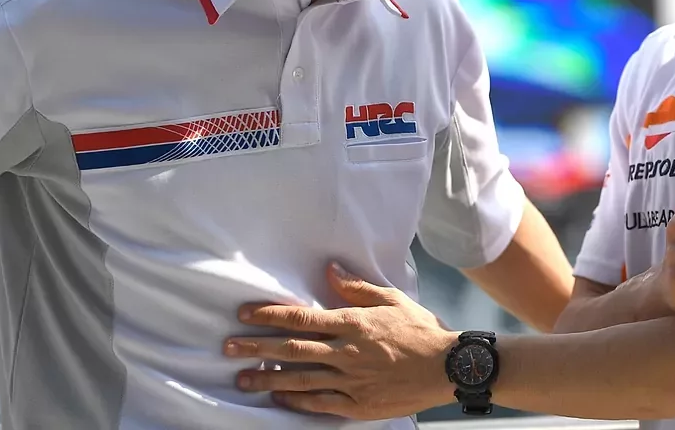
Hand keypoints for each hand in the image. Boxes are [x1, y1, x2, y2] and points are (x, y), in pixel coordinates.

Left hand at [224, 262, 456, 419]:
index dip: (269, 315)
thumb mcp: (391, 299)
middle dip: (256, 346)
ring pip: (299, 379)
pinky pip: (319, 403)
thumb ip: (356, 286)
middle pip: (291, 350)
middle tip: (227, 347)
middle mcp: (346, 352)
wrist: (447, 366)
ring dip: (267, 378)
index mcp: (352, 323)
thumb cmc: (420, 329)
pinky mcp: (357, 404)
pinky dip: (295, 401)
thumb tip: (329, 268)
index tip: (244, 314)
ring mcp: (350, 380)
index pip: (301, 318)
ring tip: (241, 377)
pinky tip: (277, 397)